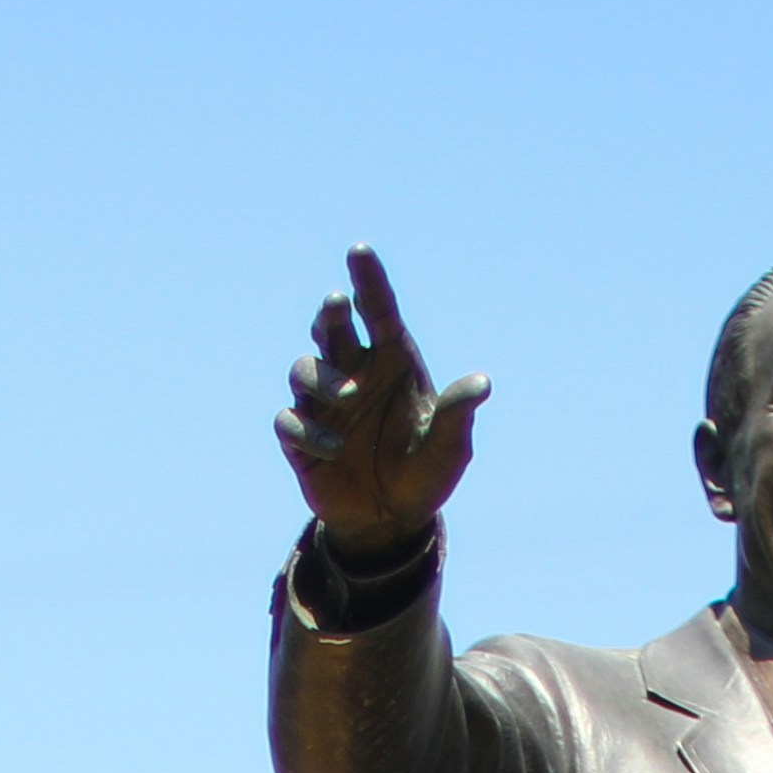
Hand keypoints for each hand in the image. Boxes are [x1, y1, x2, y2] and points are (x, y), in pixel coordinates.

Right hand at [279, 250, 487, 562]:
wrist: (391, 522)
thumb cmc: (425, 475)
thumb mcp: (449, 448)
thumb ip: (458, 414)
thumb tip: (482, 384)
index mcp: (392, 363)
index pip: (377, 311)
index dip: (368, 279)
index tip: (359, 250)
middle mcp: (355, 373)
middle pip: (331, 328)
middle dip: (330, 314)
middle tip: (337, 306)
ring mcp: (324, 405)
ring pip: (304, 368)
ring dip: (322, 377)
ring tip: (348, 399)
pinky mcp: (301, 439)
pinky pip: (290, 420)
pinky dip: (306, 429)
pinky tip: (332, 448)